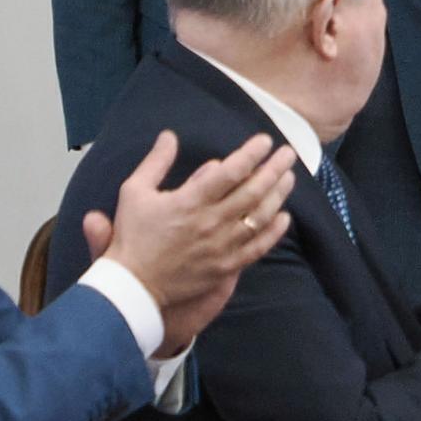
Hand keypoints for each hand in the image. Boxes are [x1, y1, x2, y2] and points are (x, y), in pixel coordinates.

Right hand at [91, 132, 296, 353]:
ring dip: (278, 194)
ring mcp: (221, 245)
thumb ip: (156, 162)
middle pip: (253, 191)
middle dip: (274, 168)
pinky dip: (274, 232)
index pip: (231, 172)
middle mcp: (211, 221)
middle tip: (288, 153)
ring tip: (289, 177)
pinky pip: (257, 247)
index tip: (265, 140)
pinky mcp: (226, 266)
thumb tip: (170, 135)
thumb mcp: (134, 192)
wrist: (131, 285)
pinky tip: (284, 217)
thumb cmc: (132, 236)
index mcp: (190, 201)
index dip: (252, 154)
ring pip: (259, 216)